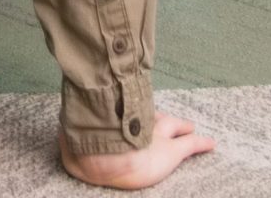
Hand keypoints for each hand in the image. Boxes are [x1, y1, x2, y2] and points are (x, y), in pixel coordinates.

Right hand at [59, 116, 214, 189]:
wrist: (104, 158)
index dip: (132, 113)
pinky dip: (201, 144)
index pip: (127, 114)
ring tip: (189, 127)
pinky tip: (211, 144)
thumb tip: (59, 144)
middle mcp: (135, 123)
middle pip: (151, 116)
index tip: (133, 112)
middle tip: (166, 118)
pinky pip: (191, 145)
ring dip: (181, 128)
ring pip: (173, 127)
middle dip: (158, 117)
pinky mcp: (171, 151)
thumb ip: (71, 141)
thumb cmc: (88, 152)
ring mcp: (155, 135)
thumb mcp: (75, 147)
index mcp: (116, 123)